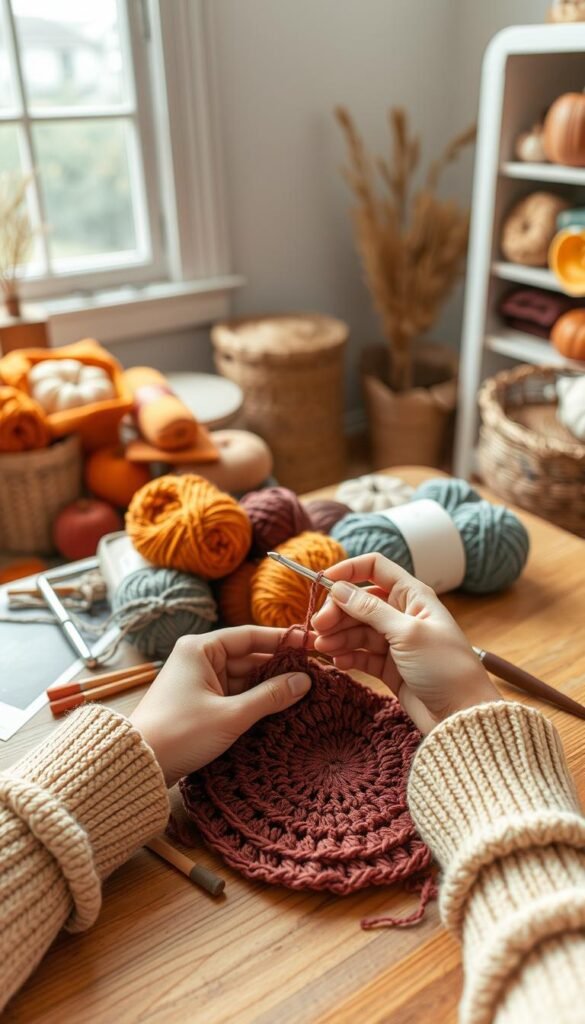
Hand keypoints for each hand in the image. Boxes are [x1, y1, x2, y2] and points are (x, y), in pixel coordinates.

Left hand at [130, 627, 310, 785]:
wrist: (141, 764)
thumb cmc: (179, 733)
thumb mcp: (231, 715)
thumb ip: (270, 696)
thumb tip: (305, 681)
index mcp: (201, 648)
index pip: (250, 636)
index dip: (283, 640)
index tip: (312, 644)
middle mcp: (199, 658)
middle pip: (249, 656)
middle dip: (280, 666)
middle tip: (315, 673)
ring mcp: (199, 680)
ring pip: (244, 676)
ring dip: (270, 685)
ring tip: (306, 691)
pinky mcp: (200, 701)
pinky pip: (235, 693)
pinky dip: (256, 699)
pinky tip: (281, 706)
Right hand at [312, 554, 497, 734]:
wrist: (461, 715)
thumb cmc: (445, 668)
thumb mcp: (407, 633)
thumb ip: (370, 610)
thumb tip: (339, 588)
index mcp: (413, 596)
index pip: (375, 568)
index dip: (348, 570)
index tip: (323, 582)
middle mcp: (402, 614)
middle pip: (359, 601)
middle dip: (337, 611)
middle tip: (319, 627)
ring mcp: (394, 641)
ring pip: (356, 629)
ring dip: (338, 636)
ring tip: (323, 647)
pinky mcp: (388, 667)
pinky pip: (360, 654)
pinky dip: (347, 656)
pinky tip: (338, 662)